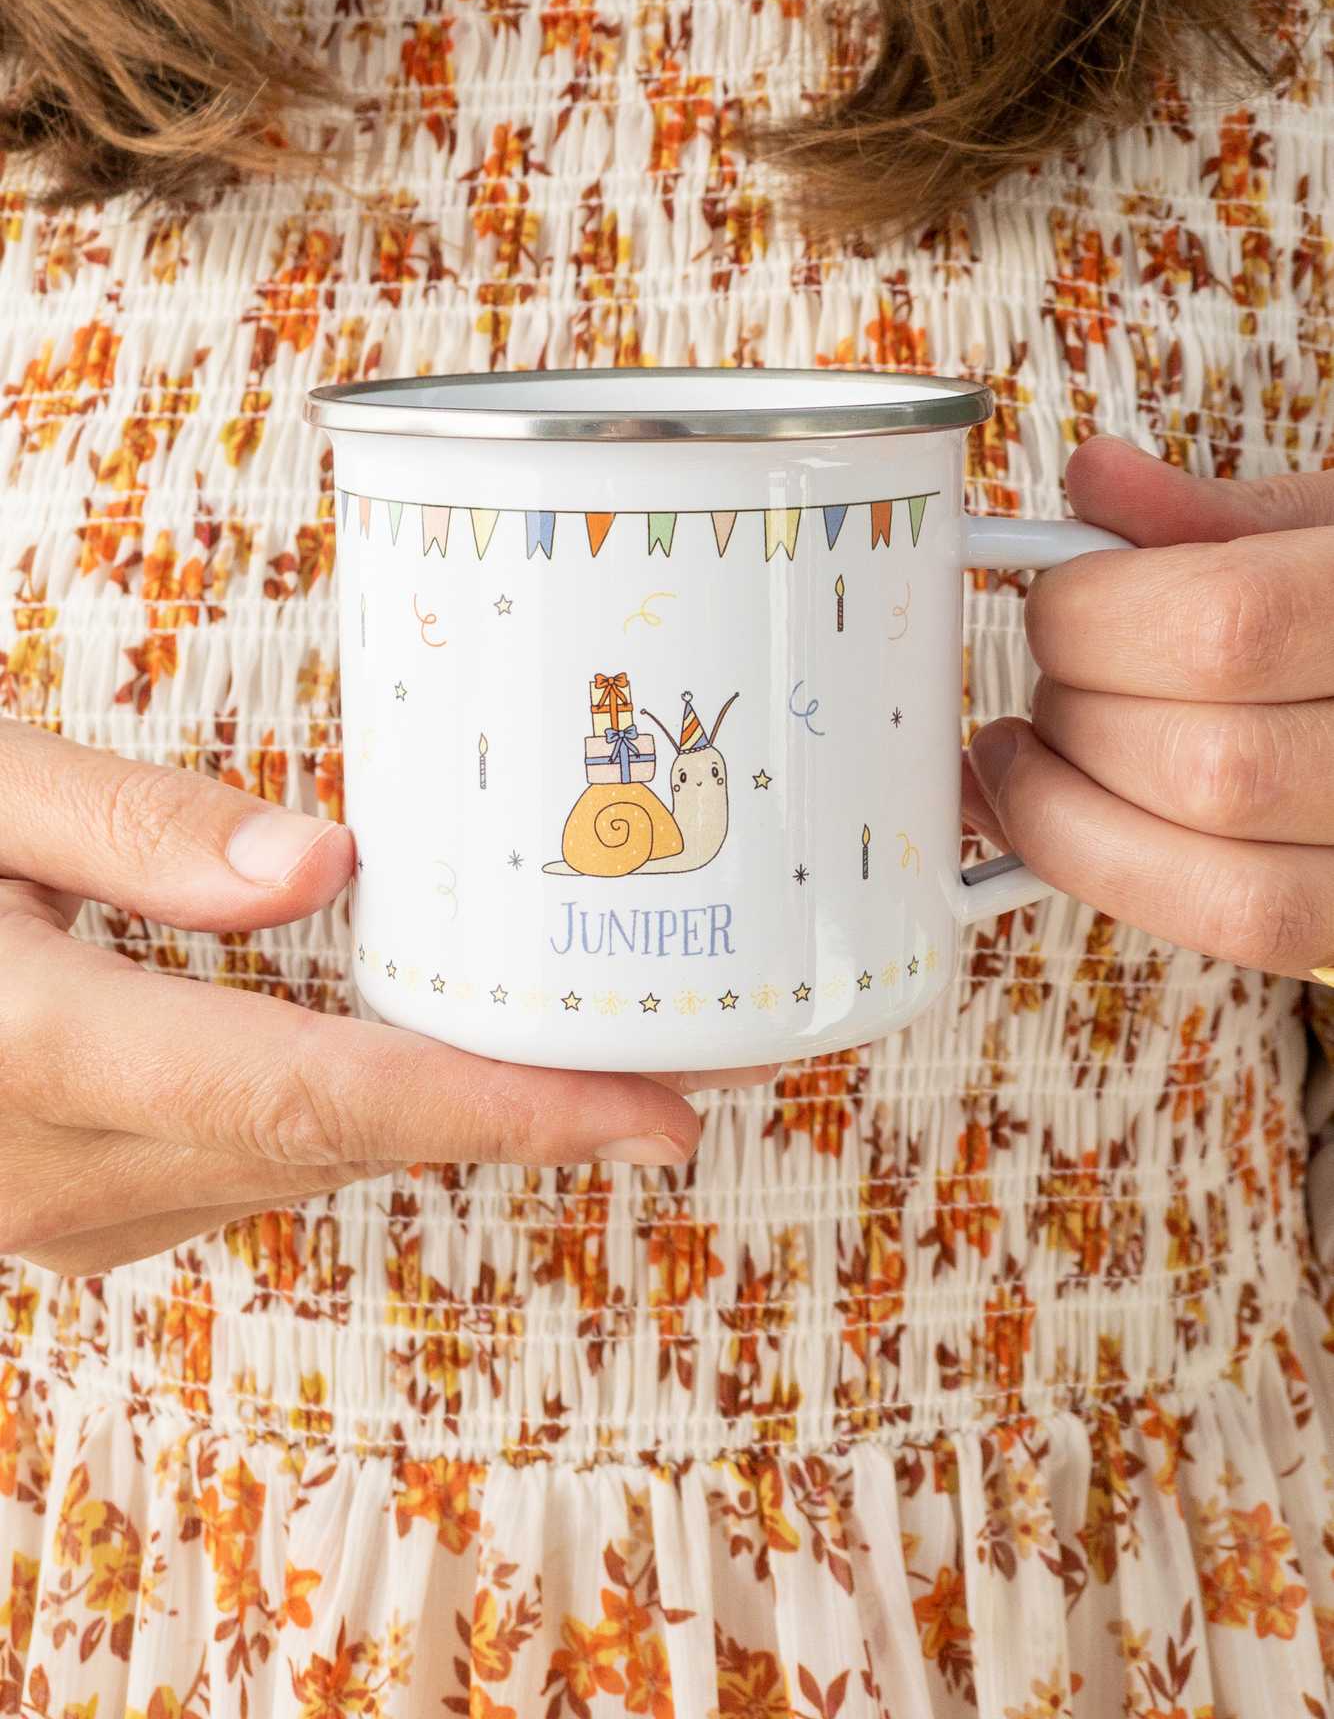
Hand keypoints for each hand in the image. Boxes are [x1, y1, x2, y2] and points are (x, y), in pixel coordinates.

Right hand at [0, 724, 765, 1276]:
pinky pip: (236, 1169)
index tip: (659, 1112)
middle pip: (334, 1142)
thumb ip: (136, 830)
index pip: (320, 1099)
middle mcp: (52, 1168)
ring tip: (572, 1046)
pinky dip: (337, 1118)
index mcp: (34, 1048)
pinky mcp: (55, 1206)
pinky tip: (402, 1058)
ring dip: (433, 1114)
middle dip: (514, 1111)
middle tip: (679, 1057)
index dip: (503, 1114)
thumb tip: (330, 870)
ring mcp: (48, 1212)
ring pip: (292, 1165)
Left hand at [964, 435, 1333, 979]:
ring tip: (1041, 753)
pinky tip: (1065, 821)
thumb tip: (1096, 479)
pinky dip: (1117, 876)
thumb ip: (1220, 517)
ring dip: (1076, 815)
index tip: (1059, 601)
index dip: (1098, 618)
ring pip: (1220, 879)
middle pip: (1211, 767)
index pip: (1226, 629)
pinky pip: (1241, 929)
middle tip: (1058, 675)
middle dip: (1082, 717)